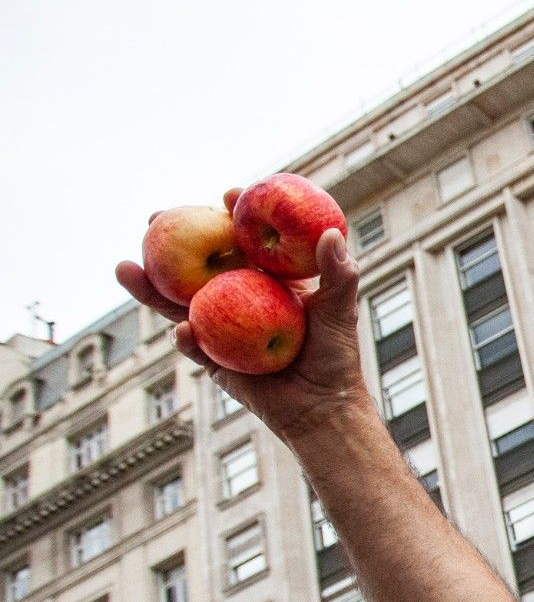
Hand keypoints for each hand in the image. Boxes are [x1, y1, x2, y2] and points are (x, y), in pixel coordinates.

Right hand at [118, 190, 374, 446]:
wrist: (322, 407)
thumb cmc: (336, 355)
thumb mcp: (340, 311)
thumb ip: (339, 274)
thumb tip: (331, 234)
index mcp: (265, 279)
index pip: (245, 239)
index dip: (235, 214)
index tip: (230, 193)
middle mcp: (237, 297)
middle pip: (198, 262)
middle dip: (172, 239)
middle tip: (155, 218)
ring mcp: (220, 326)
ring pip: (178, 301)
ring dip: (150, 286)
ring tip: (126, 267)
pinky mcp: (213, 359)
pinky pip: (193, 344)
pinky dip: (186, 337)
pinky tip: (184, 329)